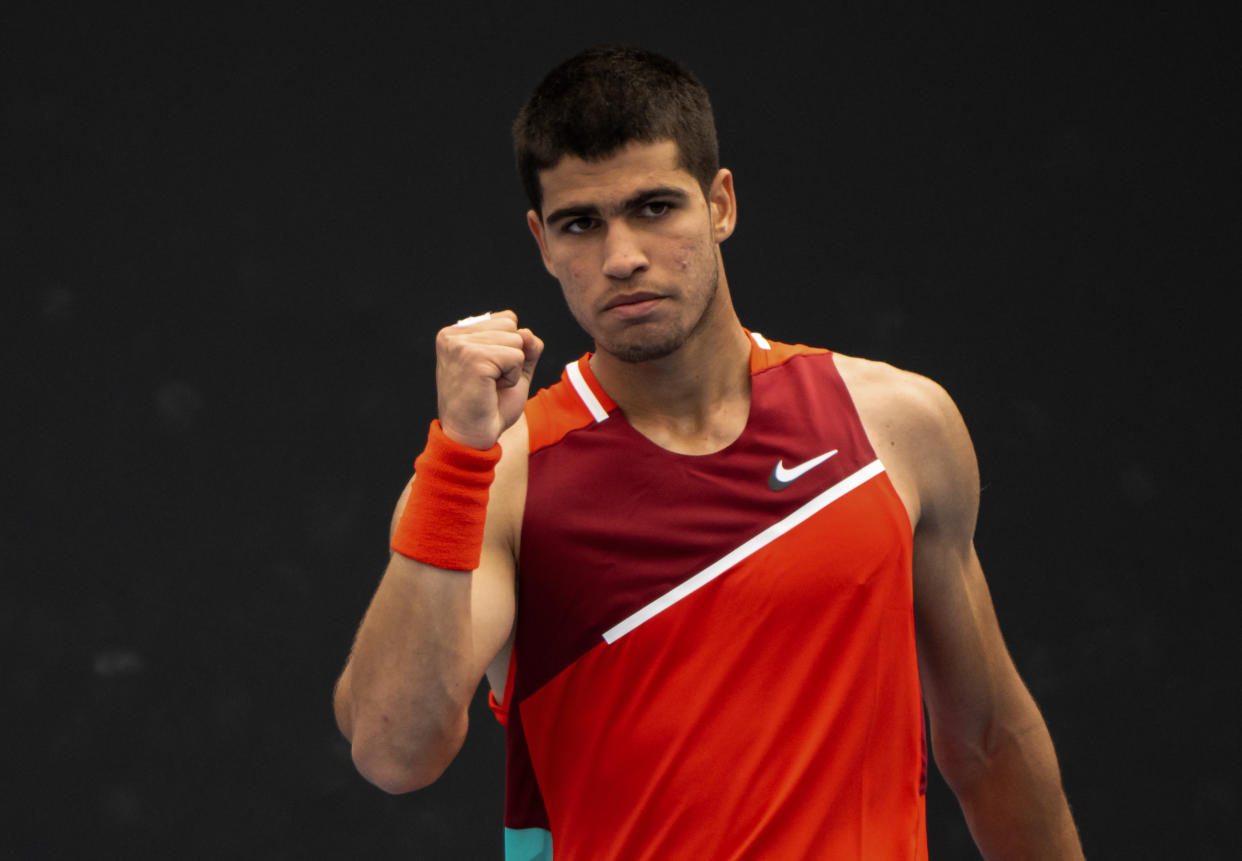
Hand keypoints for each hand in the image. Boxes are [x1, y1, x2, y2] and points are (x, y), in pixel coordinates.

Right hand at [434, 310, 543, 449]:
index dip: (510, 349)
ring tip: (490, 386)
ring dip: (512, 369)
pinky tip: (492, 390)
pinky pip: (516, 356)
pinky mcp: (473, 357)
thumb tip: (528, 333)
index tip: (489, 372)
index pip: (506, 319)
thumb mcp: (513, 370)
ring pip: (517, 341)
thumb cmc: (489, 407)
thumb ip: (525, 347)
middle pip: (512, 327)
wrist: (472, 438)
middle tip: (490, 382)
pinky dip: (512, 377)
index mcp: (456, 333)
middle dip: (512, 358)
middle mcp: (453, 335)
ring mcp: (460, 345)